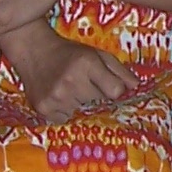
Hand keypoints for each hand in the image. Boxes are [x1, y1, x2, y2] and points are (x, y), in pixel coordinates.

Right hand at [3, 28, 135, 119]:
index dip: (114, 91)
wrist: (34, 51)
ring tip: (71, 90)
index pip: (115, 92)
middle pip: (99, 104)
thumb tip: (138, 89)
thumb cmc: (70, 54)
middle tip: (85, 86)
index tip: (108, 87)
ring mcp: (55, 97)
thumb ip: (120, 72)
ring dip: (81, 107)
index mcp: (87, 64)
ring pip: (82, 115)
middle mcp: (71, 81)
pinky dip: (66, 113)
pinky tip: (60, 98)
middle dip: (96, 98)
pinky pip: (65, 121)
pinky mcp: (43, 109)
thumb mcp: (97, 55)